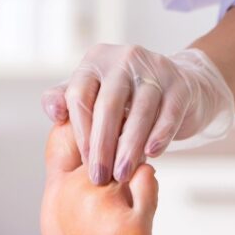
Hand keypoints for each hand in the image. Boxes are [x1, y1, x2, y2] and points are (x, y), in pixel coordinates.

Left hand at [42, 46, 234, 184]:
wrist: (178, 85)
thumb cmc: (127, 97)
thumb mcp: (94, 92)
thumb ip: (66, 101)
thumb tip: (55, 113)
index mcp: (96, 60)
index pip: (80, 96)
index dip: (81, 133)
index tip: (84, 163)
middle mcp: (123, 58)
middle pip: (108, 105)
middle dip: (102, 146)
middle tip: (100, 177)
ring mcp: (154, 68)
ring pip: (140, 111)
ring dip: (129, 147)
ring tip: (123, 174)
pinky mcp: (180, 84)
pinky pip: (169, 113)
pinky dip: (160, 135)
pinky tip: (152, 154)